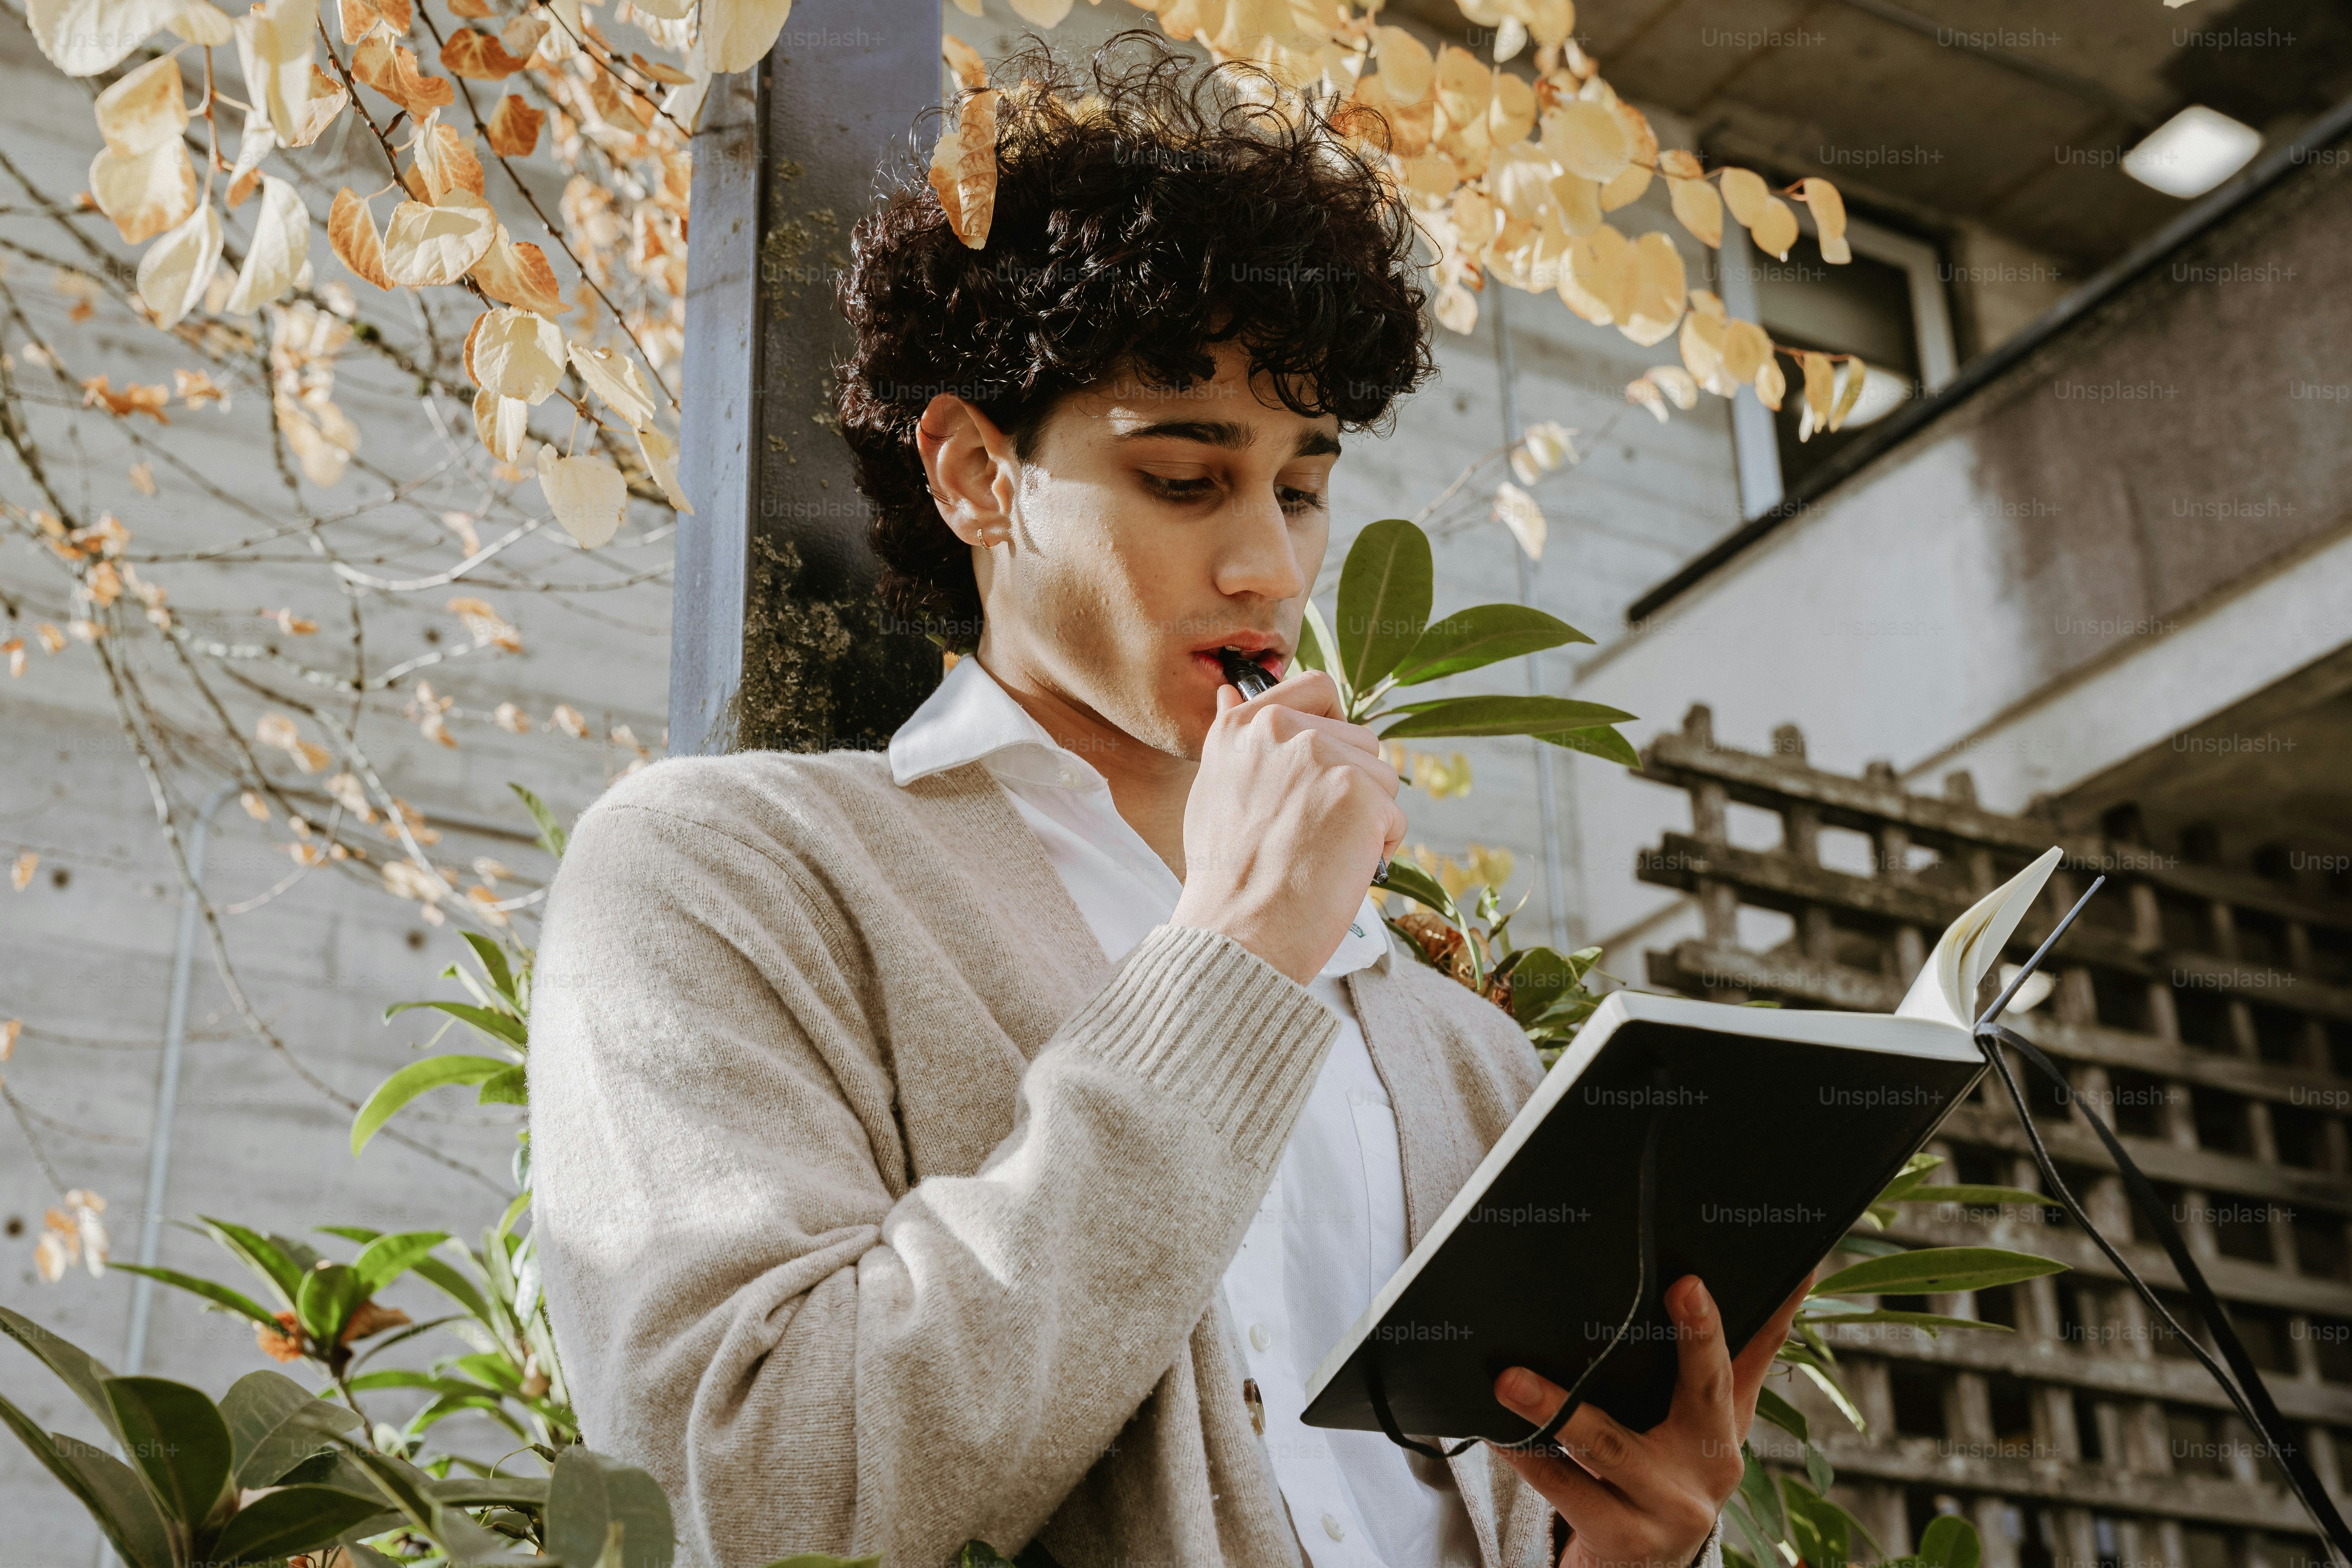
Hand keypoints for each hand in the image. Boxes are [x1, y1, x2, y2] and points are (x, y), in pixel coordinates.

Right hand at [1169, 669, 1405, 986]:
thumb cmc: (1226, 875)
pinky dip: (1378, 849)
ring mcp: (1323, 757)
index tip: (1324, 767)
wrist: (1238, 930)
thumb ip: (1233, 739)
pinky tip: (1341, 870)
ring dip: (1367, 818)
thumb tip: (1233, 692)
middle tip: (1312, 833)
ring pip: (1383, 777)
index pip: (1317, 688)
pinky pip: (1394, 816)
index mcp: (1245, 726)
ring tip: (1323, 853)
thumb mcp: (1212, 788)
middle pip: (1360, 740)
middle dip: (1352, 786)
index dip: (1333, 726)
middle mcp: (1283, 730)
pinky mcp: (1360, 792)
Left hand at [1489, 1270, 1814, 1567]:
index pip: (1734, 1367)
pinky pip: (1565, 1489)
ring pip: (1608, 1447)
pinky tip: (1497, 1429)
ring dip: (1558, 1411)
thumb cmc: (1678, 1473)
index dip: (1719, 1325)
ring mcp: (1667, 1510)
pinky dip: (1528, 1456)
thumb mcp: (1716, 1424)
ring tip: (1511, 1380)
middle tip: (1676, 1287)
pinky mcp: (1621, 1539)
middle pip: (1700, 1395)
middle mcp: (1710, 1471)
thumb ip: (1748, 1354)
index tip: (1696, 1280)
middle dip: (1692, 1339)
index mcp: (1727, 1432)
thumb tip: (1793, 1277)